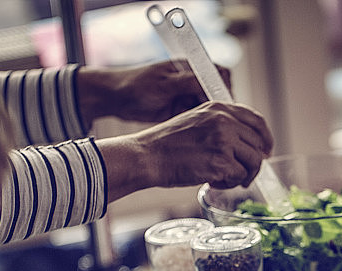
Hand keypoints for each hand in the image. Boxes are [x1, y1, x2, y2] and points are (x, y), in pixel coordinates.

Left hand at [76, 60, 230, 125]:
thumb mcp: (163, 84)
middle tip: (217, 120)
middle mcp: (192, 81)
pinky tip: (199, 132)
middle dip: (220, 106)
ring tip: (209, 128)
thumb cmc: (135, 85)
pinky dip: (201, 124)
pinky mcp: (182, 111)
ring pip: (210, 108)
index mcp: (190, 68)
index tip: (222, 103)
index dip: (225, 88)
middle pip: (218, 92)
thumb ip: (187, 82)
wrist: (116, 99)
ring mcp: (187, 96)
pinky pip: (199, 118)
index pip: (219, 74)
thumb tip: (210, 81)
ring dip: (211, 117)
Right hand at [98, 101, 273, 200]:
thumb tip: (245, 144)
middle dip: (253, 164)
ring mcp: (224, 140)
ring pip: (253, 162)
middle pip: (258, 145)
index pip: (257, 120)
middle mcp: (224, 120)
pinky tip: (213, 183)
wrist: (147, 156)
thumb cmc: (167, 144)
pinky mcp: (220, 161)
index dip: (265, 138)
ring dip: (242, 176)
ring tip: (223, 180)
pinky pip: (239, 176)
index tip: (266, 151)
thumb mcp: (197, 122)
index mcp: (220, 108)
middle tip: (242, 177)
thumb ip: (221, 126)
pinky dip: (229, 184)